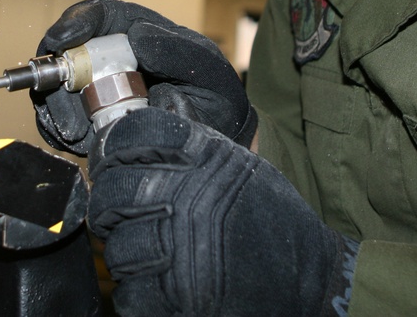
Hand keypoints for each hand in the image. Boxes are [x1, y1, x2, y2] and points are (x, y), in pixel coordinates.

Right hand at [32, 0, 256, 155]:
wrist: (216, 147)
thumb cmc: (216, 100)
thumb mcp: (210, 73)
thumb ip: (180, 52)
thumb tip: (137, 35)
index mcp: (140, 35)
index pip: (102, 16)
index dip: (77, 21)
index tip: (63, 40)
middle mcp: (113, 59)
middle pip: (70, 51)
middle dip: (59, 71)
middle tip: (60, 93)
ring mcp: (97, 91)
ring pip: (59, 87)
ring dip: (57, 106)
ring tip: (78, 130)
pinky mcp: (89, 122)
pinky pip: (59, 121)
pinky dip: (58, 130)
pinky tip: (77, 141)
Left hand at [87, 107, 357, 316]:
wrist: (307, 276)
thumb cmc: (272, 219)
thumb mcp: (239, 164)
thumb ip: (193, 145)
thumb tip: (145, 120)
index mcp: (205, 157)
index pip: (134, 133)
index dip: (117, 146)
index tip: (115, 159)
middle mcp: (188, 196)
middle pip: (112, 190)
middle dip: (109, 204)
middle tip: (119, 212)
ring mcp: (181, 247)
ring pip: (116, 246)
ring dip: (125, 253)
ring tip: (148, 252)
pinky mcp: (177, 295)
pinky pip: (129, 292)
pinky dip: (138, 291)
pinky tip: (158, 282)